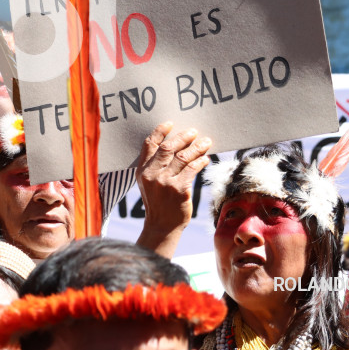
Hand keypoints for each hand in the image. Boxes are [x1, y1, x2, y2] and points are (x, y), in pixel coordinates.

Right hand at [135, 122, 210, 257]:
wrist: (162, 226)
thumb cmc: (159, 203)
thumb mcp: (150, 183)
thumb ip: (156, 166)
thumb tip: (177, 145)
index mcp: (143, 170)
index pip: (150, 144)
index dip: (160, 131)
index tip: (170, 123)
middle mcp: (152, 175)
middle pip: (168, 147)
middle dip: (183, 137)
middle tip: (194, 131)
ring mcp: (166, 182)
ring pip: (183, 157)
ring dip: (197, 147)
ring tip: (206, 142)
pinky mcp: (179, 190)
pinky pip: (192, 169)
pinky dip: (200, 161)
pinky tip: (205, 158)